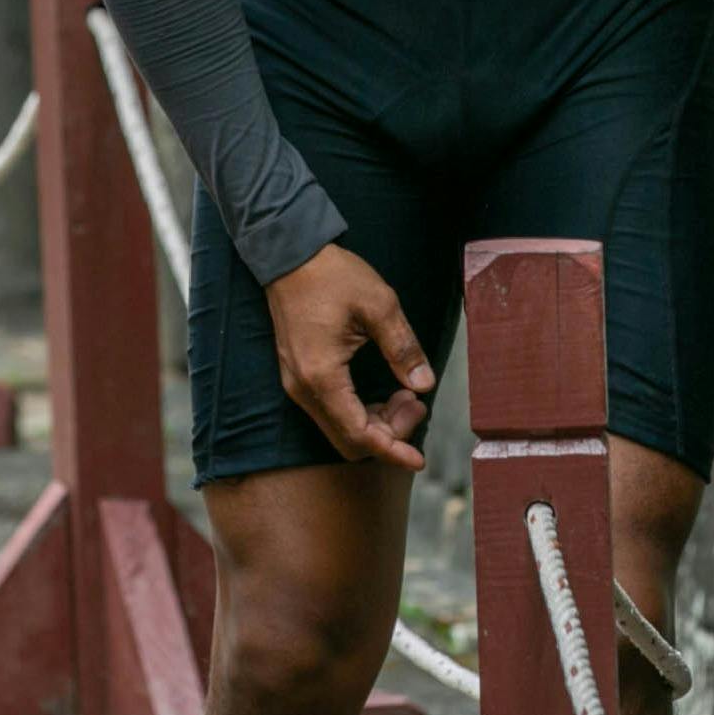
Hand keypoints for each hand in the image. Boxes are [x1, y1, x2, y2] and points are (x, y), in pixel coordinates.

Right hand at [262, 242, 434, 468]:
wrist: (289, 254)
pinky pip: (332, 411)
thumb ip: (403, 348)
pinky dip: (361, 411)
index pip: (359, 435)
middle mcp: (304, 389)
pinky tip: (384, 390)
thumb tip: (424, 384)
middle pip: (349, 440)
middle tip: (416, 403)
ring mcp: (297, 383)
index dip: (392, 451)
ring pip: (341, 428)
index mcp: (322, 376)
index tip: (419, 459)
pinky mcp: (299, 375)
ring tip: (406, 393)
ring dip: (377, 422)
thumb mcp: (379, 304)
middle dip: (389, 434)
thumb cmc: (331, 275)